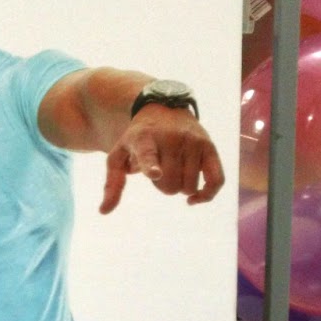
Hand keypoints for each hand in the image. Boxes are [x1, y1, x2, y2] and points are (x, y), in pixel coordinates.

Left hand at [99, 106, 223, 213]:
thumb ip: (113, 183)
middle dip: (162, 186)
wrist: (164, 108)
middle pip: (170, 185)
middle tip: (159, 170)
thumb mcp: (119, 155)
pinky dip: (206, 195)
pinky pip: (216, 181)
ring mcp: (193, 141)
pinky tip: (193, 199)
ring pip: (189, 187)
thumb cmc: (138, 139)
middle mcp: (172, 138)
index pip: (148, 154)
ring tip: (173, 171)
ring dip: (179, 188)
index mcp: (144, 139)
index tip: (154, 173)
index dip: (151, 165)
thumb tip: (103, 212)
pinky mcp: (210, 147)